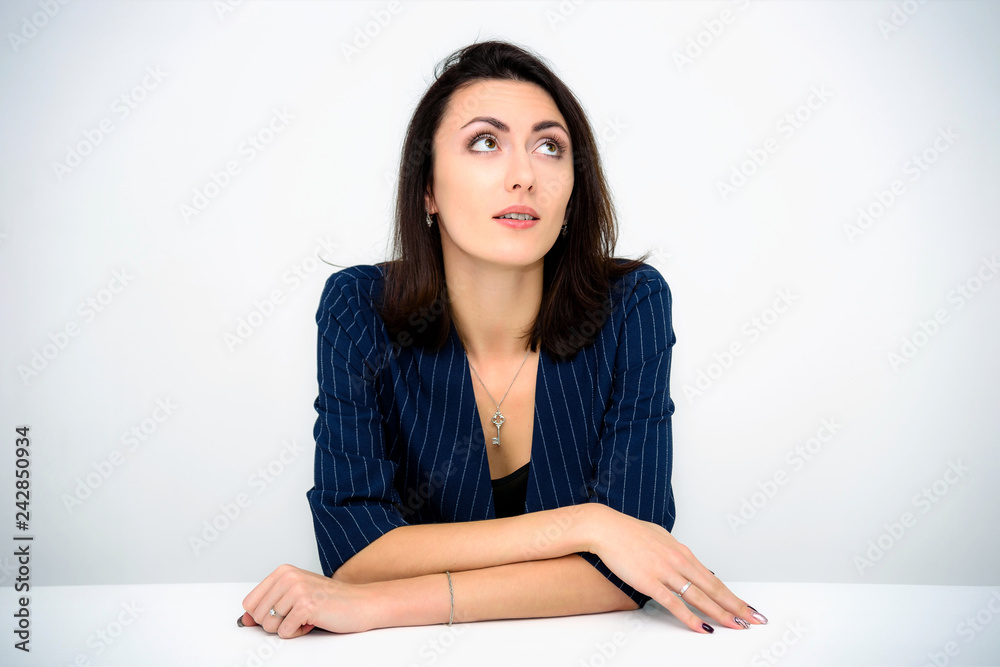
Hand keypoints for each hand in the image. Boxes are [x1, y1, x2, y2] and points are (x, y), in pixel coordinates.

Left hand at [239, 563, 374, 636]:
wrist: (361, 603)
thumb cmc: (330, 600)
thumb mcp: (294, 597)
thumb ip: (268, 606)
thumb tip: (244, 620)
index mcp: (283, 571)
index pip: (250, 603)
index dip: (263, 615)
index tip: (282, 613)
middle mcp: (288, 577)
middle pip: (258, 616)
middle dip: (276, 623)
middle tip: (298, 615)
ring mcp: (297, 590)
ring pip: (269, 626)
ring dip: (288, 628)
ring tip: (307, 617)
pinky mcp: (306, 606)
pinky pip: (285, 632)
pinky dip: (299, 633)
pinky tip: (314, 621)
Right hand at [588, 504, 765, 632]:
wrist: (606, 528)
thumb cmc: (629, 532)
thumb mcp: (660, 538)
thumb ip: (674, 552)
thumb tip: (684, 561)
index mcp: (682, 552)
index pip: (713, 579)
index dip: (732, 596)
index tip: (746, 608)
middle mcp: (679, 561)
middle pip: (713, 589)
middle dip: (736, 607)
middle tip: (753, 620)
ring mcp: (665, 572)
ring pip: (699, 597)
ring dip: (720, 614)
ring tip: (736, 626)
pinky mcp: (650, 582)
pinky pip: (674, 604)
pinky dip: (690, 617)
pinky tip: (701, 627)